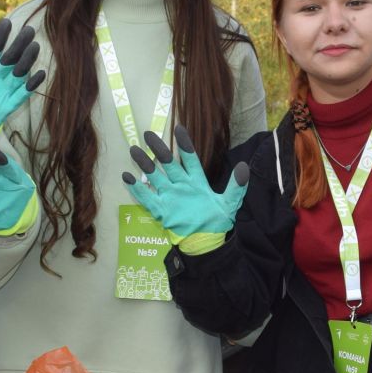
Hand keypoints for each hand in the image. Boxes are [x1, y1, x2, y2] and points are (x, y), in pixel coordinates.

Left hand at [0, 19, 43, 163]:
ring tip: (34, 47)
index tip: (7, 22)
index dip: (0, 37)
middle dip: (19, 44)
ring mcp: (2, 92)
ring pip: (19, 73)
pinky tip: (38, 75)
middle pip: (10, 59)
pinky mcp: (7, 107)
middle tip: (29, 30)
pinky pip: (22, 94)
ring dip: (27, 61)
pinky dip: (31, 85)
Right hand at [121, 123, 248, 251]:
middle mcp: (181, 185)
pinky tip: (127, 176)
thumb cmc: (217, 222)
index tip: (179, 129)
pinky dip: (136, 188)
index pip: (190, 159)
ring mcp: (169, 196)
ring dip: (144, 164)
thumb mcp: (229, 203)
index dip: (184, 145)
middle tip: (148, 134)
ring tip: (134, 149)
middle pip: (168, 163)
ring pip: (155, 176)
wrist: (205, 243)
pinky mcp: (161, 210)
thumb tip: (244, 167)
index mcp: (197, 181)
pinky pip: (146, 197)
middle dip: (159, 149)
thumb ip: (237, 186)